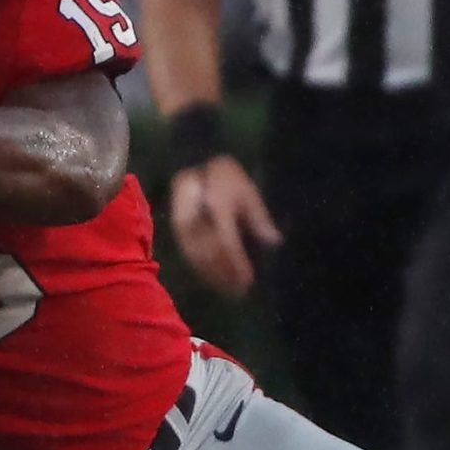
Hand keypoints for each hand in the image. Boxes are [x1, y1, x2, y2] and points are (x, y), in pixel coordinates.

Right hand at [169, 156, 278, 295]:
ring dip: (212, 276)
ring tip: (228, 290)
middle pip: (209, 254)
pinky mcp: (176, 229)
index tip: (248, 279)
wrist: (193, 159)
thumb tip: (274, 242)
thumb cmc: (226, 176)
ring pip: (196, 257)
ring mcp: (182, 223)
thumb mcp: (247, 190)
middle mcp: (196, 216)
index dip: (236, 263)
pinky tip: (212, 279)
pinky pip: (187, 253)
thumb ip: (259, 217)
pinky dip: (200, 269)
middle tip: (240, 290)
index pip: (226, 242)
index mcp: (217, 204)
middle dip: (224, 274)